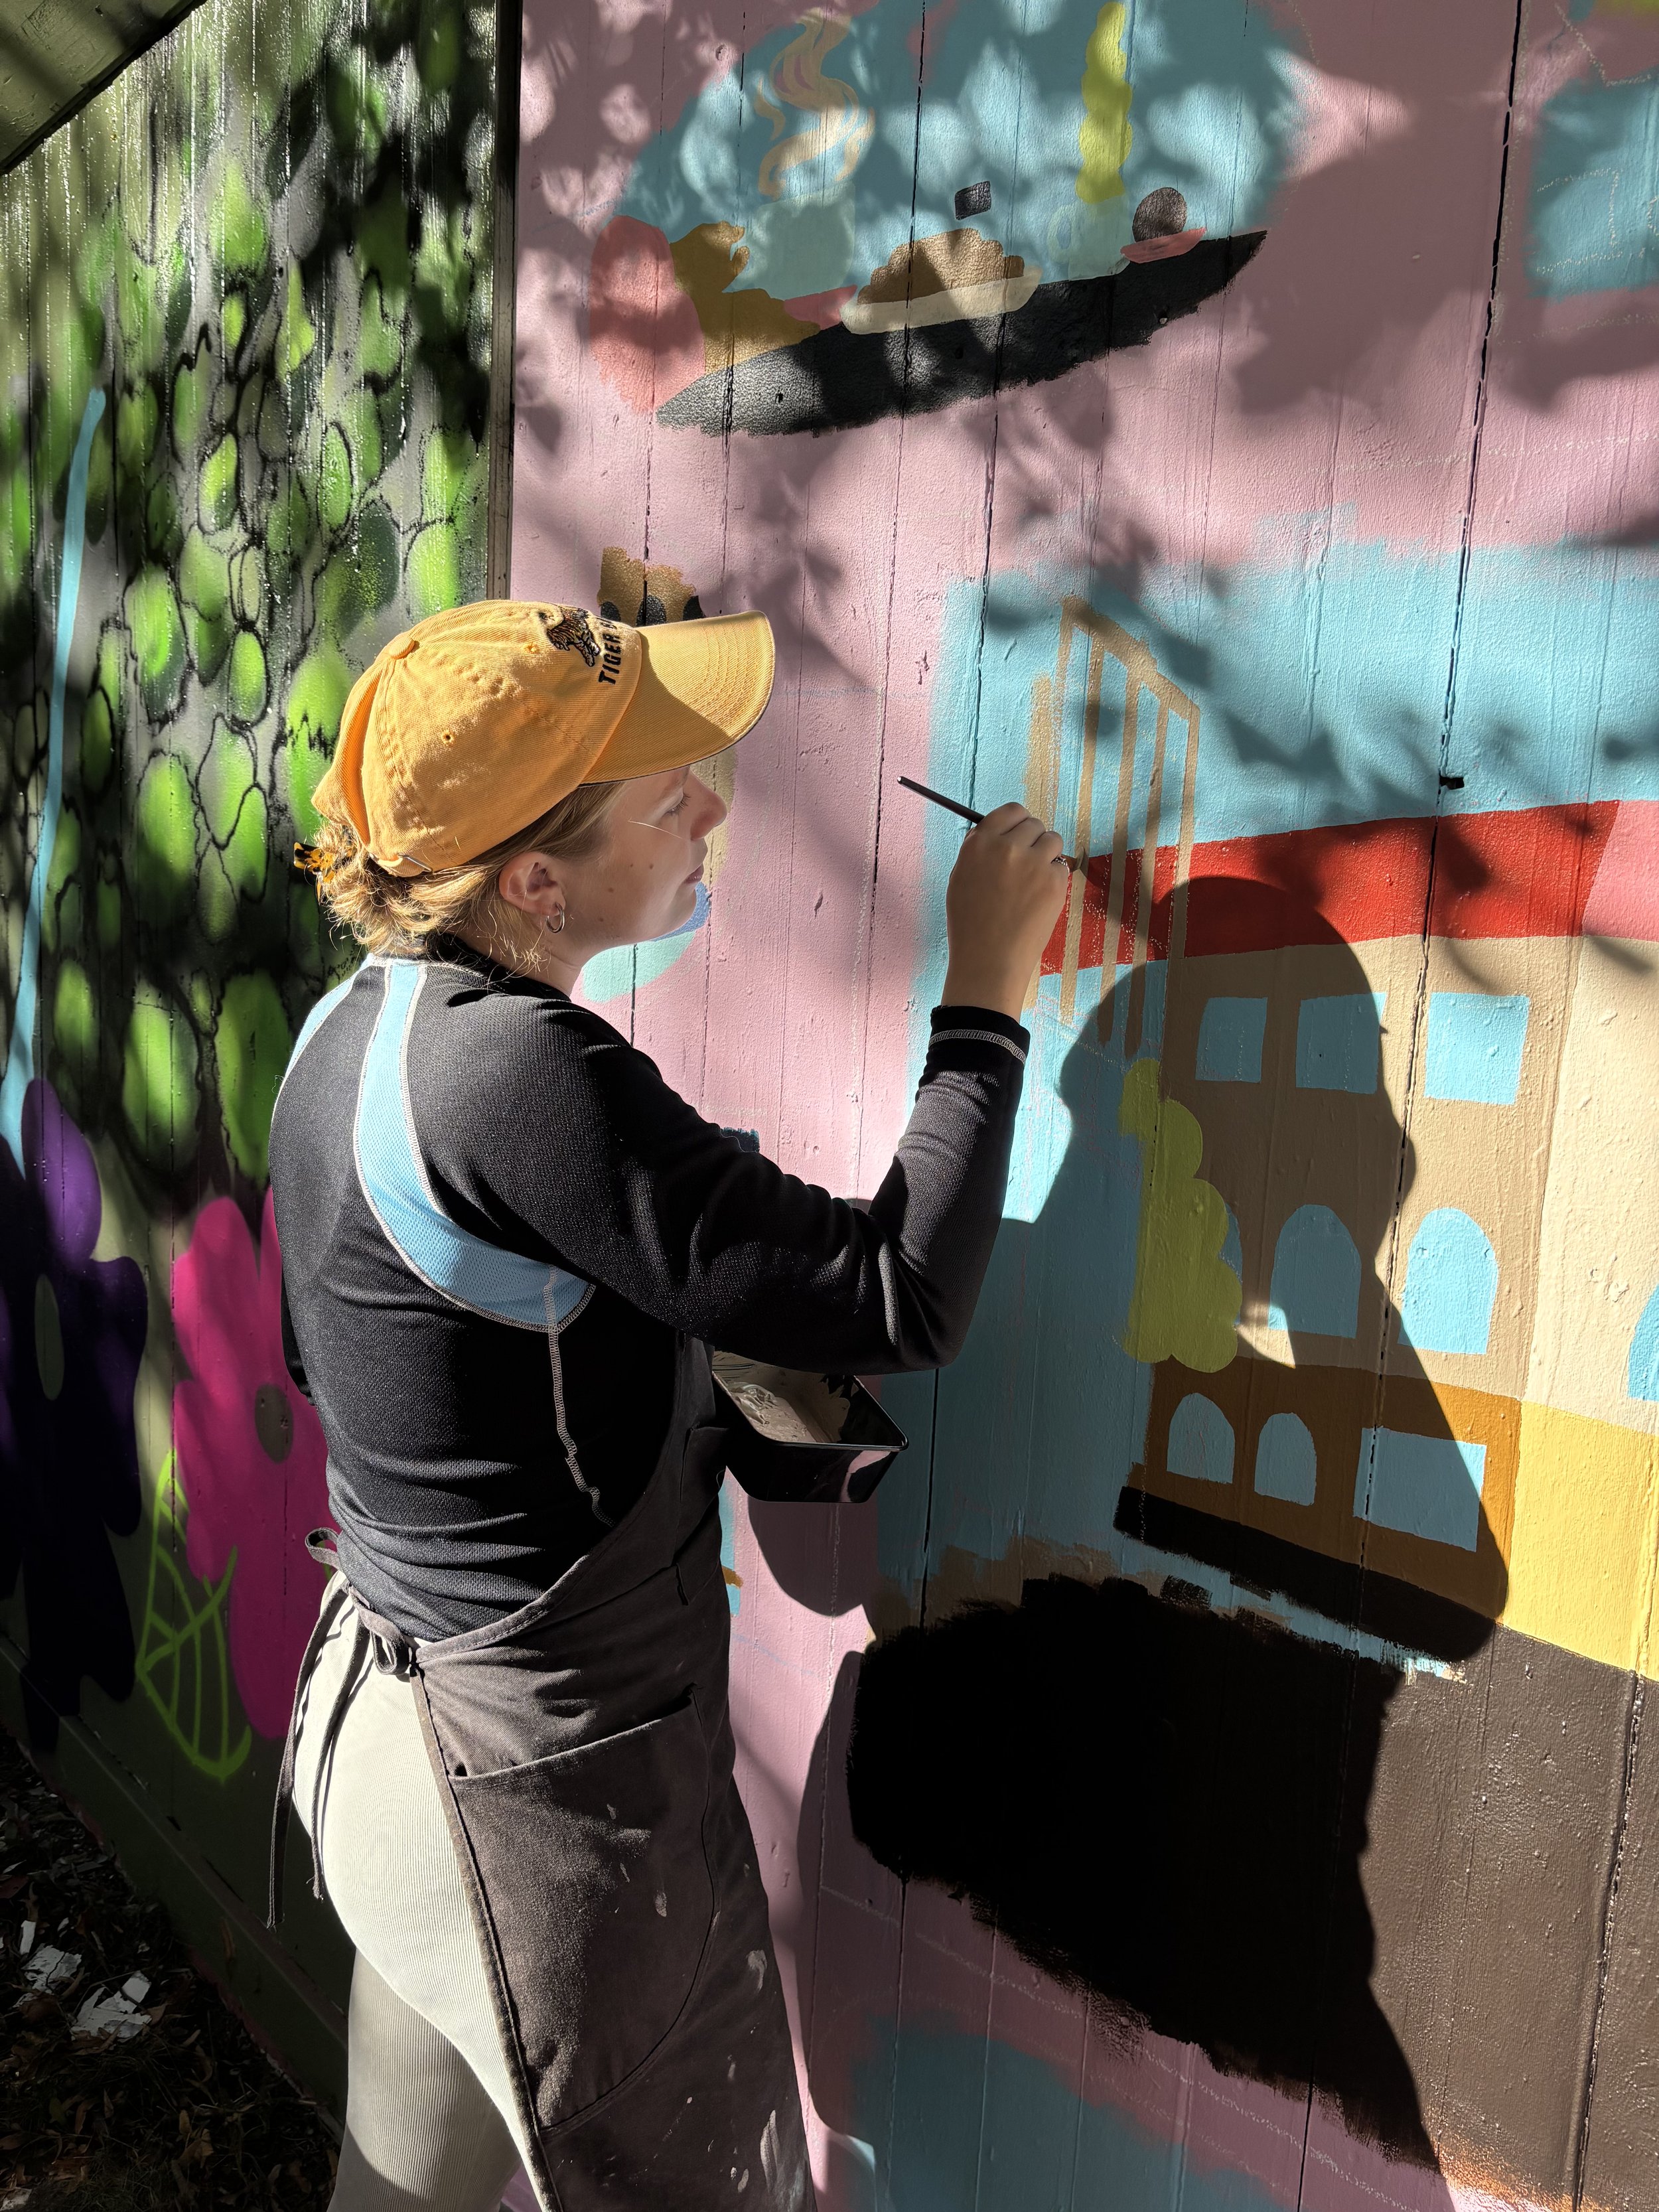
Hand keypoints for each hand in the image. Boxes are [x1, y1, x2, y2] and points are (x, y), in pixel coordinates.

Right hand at [941, 802, 1071, 1017]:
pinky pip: (1061, 866)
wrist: (989, 960)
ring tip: (1034, 879)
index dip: (1017, 822)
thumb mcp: (960, 878)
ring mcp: (1034, 863)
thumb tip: (997, 833)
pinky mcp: (1054, 882)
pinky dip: (1053, 878)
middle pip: (1034, 824)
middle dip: (1032, 840)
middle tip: (1025, 864)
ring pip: (1053, 840)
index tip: (1019, 834)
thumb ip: (978, 850)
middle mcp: (1007, 847)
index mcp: (980, 843)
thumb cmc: (969, 925)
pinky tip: (1038, 898)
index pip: (1010, 811)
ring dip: (1046, 854)